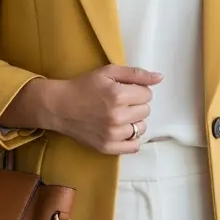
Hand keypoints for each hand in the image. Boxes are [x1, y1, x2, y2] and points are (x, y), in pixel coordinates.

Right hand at [34, 65, 160, 154]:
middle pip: (146, 110)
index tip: (125, 90)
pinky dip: (131, 138)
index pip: (147, 94)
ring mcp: (112, 134)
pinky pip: (133, 146)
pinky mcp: (107, 147)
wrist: (59, 106)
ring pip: (141, 127)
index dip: (138, 90)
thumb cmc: (84, 86)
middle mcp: (117, 116)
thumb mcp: (108, 72)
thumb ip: (136, 74)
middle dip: (136, 104)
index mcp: (118, 95)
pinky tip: (121, 129)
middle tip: (121, 102)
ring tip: (120, 115)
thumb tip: (160, 78)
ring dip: (134, 120)